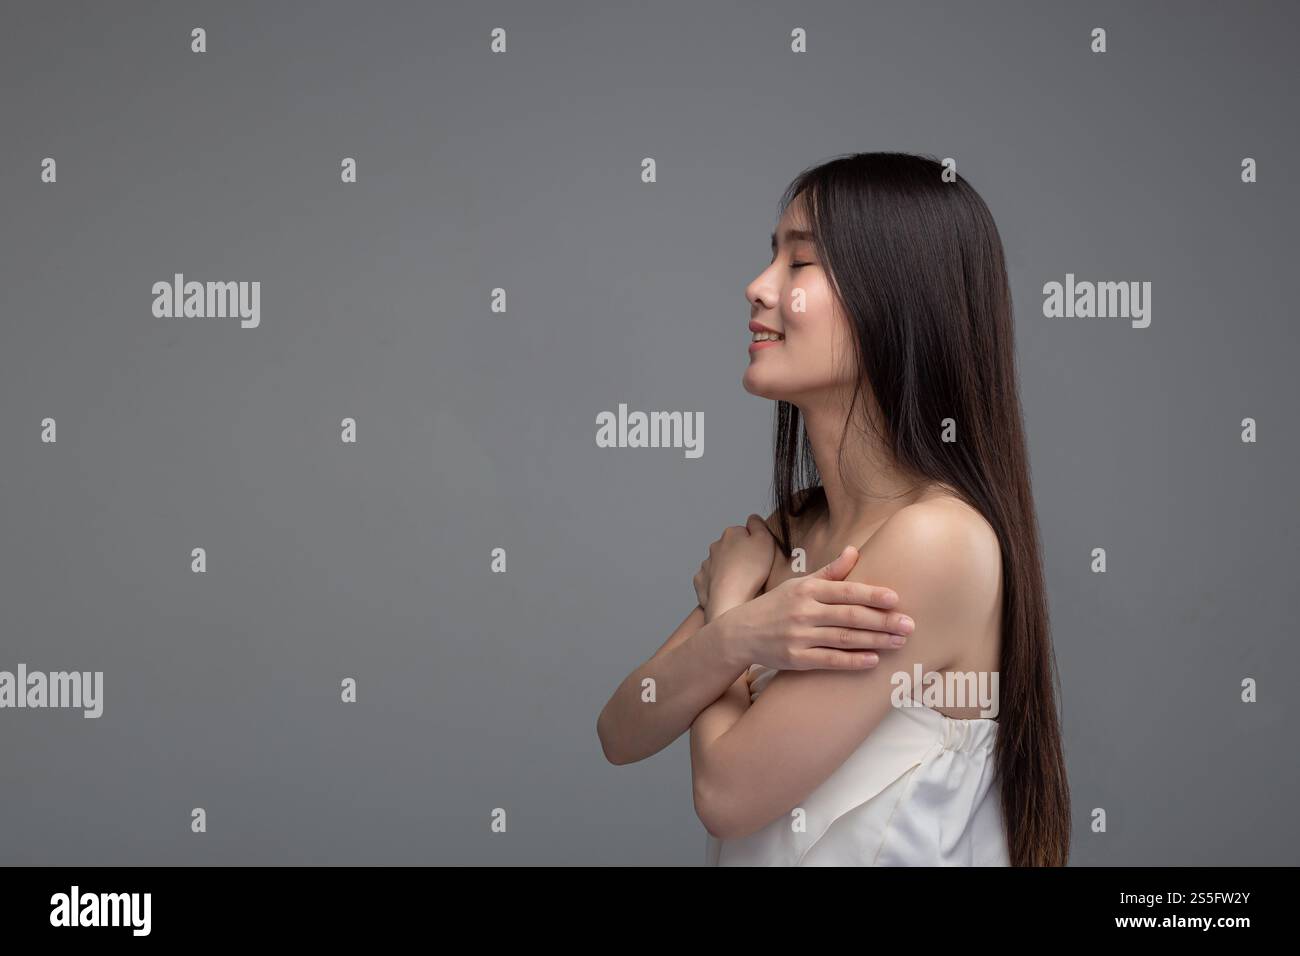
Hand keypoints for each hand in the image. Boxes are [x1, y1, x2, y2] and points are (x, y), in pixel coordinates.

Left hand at [693, 515, 776, 620]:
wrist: (731, 602)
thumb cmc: (751, 571)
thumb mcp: (766, 541)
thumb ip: (759, 525)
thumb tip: (752, 518)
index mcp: (731, 534)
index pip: (745, 533)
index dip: (755, 545)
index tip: (762, 557)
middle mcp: (715, 546)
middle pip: (731, 548)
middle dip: (740, 557)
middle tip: (754, 571)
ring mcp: (706, 565)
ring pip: (720, 564)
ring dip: (729, 571)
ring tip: (743, 585)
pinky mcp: (701, 582)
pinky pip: (710, 581)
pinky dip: (718, 585)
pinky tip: (729, 592)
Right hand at [712, 546, 912, 670]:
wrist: (739, 633)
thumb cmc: (775, 606)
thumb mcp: (799, 584)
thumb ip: (830, 572)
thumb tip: (854, 551)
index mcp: (807, 589)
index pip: (846, 591)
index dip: (872, 594)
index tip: (896, 599)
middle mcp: (804, 611)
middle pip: (850, 616)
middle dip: (882, 621)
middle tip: (909, 625)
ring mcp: (799, 636)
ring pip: (844, 638)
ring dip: (875, 640)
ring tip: (899, 642)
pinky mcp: (795, 659)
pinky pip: (829, 660)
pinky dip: (853, 661)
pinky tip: (874, 660)